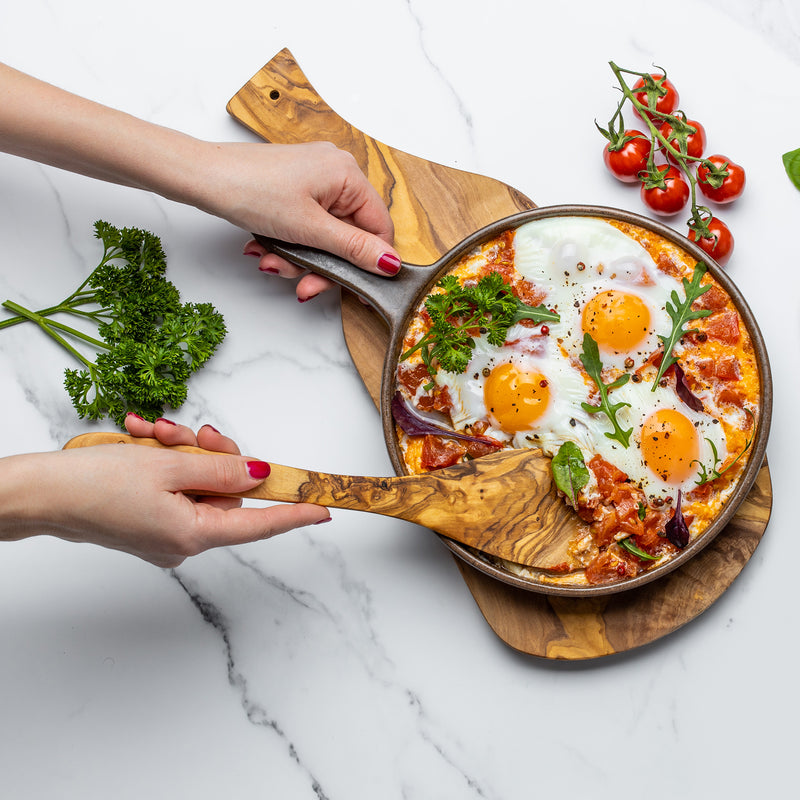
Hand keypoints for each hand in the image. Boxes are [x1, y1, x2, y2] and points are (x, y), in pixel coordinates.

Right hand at [0, 416, 329, 566]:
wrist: (38, 494)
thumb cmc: (94, 484)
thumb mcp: (168, 467)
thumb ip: (221, 469)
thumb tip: (260, 475)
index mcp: (195, 533)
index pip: (259, 524)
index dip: (293, 513)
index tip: (323, 508)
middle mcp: (184, 539)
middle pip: (225, 490)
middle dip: (210, 452)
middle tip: (190, 431)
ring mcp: (164, 532)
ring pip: (196, 481)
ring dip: (180, 450)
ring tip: (152, 431)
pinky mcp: (147, 519)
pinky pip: (172, 485)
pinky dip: (162, 460)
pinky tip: (141, 437)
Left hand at [195, 141, 400, 299]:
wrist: (200, 176)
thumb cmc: (251, 190)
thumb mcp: (309, 229)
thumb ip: (353, 248)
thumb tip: (391, 264)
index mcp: (347, 174)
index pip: (378, 227)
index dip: (371, 263)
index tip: (358, 292)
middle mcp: (335, 172)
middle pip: (348, 236)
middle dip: (322, 265)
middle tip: (304, 286)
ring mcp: (313, 180)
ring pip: (324, 237)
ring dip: (300, 259)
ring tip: (271, 261)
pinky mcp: (294, 188)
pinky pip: (305, 227)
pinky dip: (289, 244)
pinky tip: (265, 248)